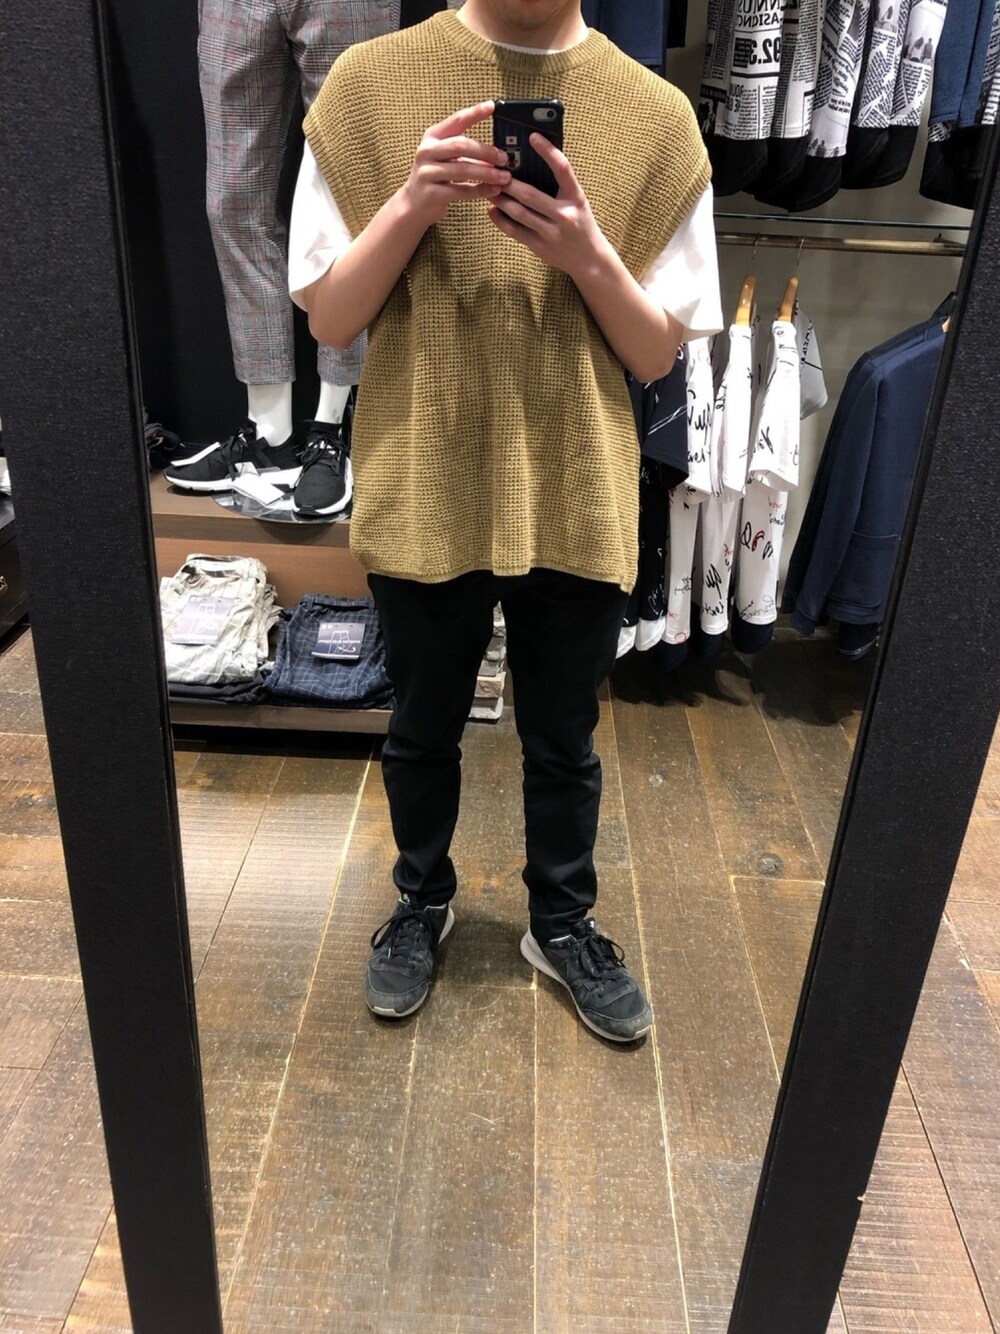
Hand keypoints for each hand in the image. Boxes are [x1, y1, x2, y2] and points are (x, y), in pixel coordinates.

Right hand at [401, 101, 511, 227]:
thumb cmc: (435, 178)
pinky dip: (480, 190)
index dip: (474, 113)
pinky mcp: (432, 193)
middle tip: (504, 158)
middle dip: (486, 151)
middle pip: (461, 145)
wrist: (413, 205)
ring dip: (487, 173)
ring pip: (462, 169)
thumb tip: (497, 153)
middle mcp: (427, 151)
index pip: (456, 121)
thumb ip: (466, 152)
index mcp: (432, 137)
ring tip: (504, 177)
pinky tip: (493, 190)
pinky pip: (461, 190)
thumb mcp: (445, 158)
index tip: (492, 106)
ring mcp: (427, 172)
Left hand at [487, 133, 607, 276]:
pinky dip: (500, 219)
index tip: (533, 137)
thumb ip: (559, 186)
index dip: (548, 151)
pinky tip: (492, 210)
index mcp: (576, 198)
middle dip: (508, 182)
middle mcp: (565, 216)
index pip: (563, 169)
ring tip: (489, 189)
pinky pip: (515, 231)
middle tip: (494, 171)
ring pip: (519, 213)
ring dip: (500, 199)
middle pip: (530, 195)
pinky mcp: (540, 247)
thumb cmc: (580, 224)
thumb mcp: (577, 202)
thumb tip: (531, 165)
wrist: (589, 260)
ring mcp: (551, 234)